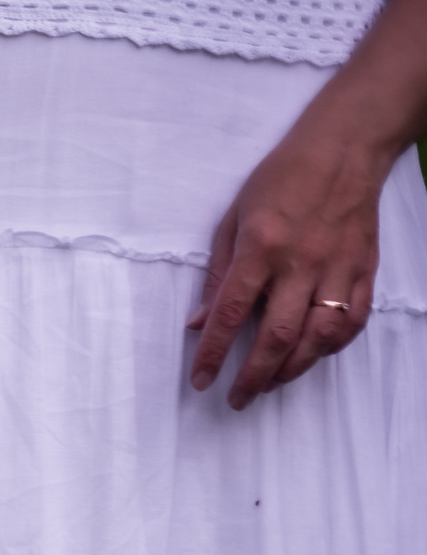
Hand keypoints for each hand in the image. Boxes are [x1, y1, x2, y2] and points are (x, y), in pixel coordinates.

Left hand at [186, 122, 393, 407]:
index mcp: (261, 247)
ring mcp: (338, 267)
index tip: (201, 380)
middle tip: (238, 398)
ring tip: (272, 382)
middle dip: (254, 375)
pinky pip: (353, 319)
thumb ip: (218, 273)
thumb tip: (198, 321)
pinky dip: (333, 345)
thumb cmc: (281, 179)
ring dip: (293, 368)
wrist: (345, 147)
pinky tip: (314, 356)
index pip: (231, 313)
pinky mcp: (364, 268)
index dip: (213, 353)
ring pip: (319, 335)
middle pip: (277, 335)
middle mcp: (301, 262)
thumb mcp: (234, 218)